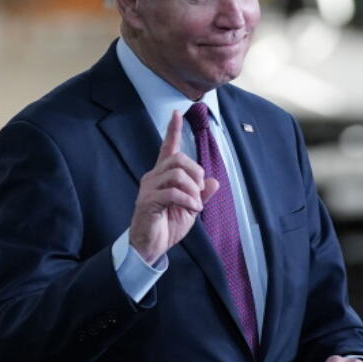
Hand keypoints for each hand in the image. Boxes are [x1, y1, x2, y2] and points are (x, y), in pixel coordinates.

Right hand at [129, 110, 219, 262]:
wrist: (150, 247)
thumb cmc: (167, 226)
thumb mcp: (190, 208)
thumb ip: (200, 194)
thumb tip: (214, 181)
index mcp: (163, 176)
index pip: (167, 148)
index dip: (172, 131)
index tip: (176, 114)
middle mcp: (153, 177)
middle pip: (178, 158)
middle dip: (196, 172)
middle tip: (199, 191)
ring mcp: (149, 188)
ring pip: (176, 173)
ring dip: (193, 189)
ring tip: (195, 204)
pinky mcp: (148, 202)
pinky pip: (172, 192)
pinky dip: (188, 200)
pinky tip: (192, 210)